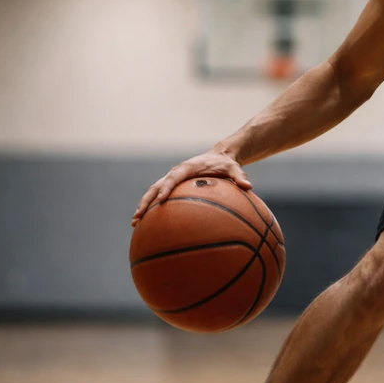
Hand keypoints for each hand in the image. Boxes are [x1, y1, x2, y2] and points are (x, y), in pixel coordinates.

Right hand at [131, 145, 251, 226]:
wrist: (219, 157)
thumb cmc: (226, 164)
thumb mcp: (234, 168)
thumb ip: (240, 177)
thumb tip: (248, 186)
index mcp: (187, 168)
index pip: (173, 178)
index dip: (166, 189)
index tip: (161, 201)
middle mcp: (175, 173)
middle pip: (155, 187)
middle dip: (146, 202)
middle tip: (137, 217)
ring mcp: (172, 179)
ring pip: (153, 192)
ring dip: (143, 207)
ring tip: (135, 224)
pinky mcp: (172, 186)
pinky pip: (159, 197)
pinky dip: (152, 209)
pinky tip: (148, 226)